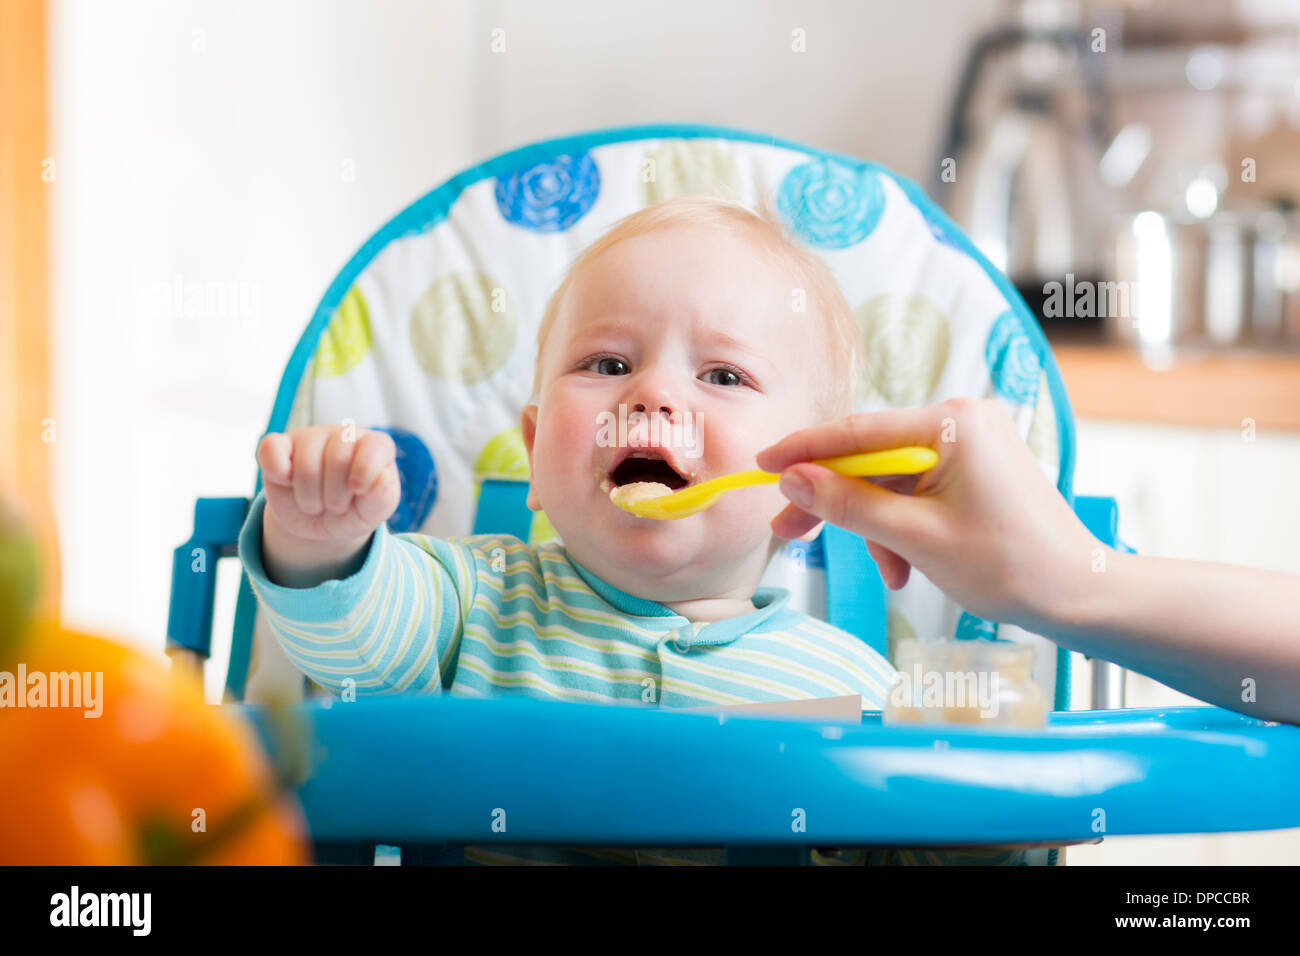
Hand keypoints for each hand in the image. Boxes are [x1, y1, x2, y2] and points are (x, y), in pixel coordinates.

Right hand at [256, 424, 400, 547]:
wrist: (318, 524)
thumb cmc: (352, 512)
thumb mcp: (372, 513)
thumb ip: (382, 497)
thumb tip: (382, 478)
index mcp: (374, 446)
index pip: (375, 446)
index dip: (365, 471)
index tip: (358, 492)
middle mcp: (343, 435)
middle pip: (337, 459)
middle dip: (335, 495)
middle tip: (336, 507)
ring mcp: (310, 437)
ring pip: (305, 464)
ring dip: (309, 498)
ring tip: (315, 503)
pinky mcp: (278, 446)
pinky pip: (271, 449)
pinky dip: (277, 473)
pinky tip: (287, 482)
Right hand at [755, 398, 1097, 631]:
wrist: (1079, 595)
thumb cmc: (1011, 566)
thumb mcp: (916, 538)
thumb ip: (849, 503)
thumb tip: (792, 479)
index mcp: (952, 424)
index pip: (856, 431)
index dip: (803, 451)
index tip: (762, 466)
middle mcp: (961, 420)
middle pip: (870, 456)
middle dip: (836, 500)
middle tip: (790, 530)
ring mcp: (970, 443)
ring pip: (890, 481)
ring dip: (875, 526)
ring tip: (890, 573)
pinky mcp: (974, 468)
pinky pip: (915, 490)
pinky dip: (901, 526)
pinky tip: (907, 566)